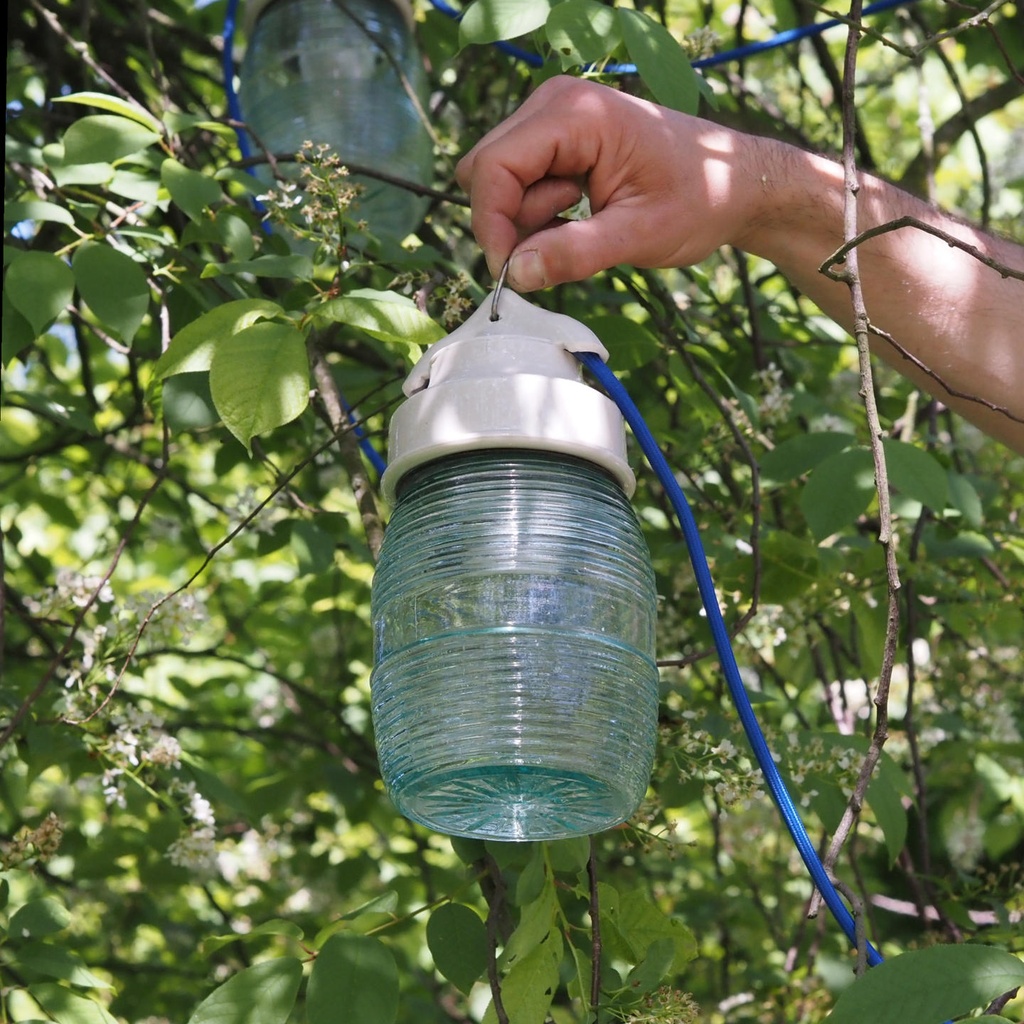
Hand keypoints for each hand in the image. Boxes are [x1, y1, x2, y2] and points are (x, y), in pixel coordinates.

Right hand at [455, 76, 763, 291]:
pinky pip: (516, 181)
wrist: (733, 181)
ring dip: (526, 219)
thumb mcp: (639, 235)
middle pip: (485, 169)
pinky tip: (576, 216)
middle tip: (558, 247)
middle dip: (508, 221)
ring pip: (497, 179)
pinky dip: (536, 212)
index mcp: (578, 114)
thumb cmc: (698, 200)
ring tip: (583, 225)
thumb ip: (575, 254)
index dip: (491, 223)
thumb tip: (516, 274)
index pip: (494, 165)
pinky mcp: (556, 137)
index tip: (511, 273)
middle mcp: (556, 102)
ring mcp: (553, 117)